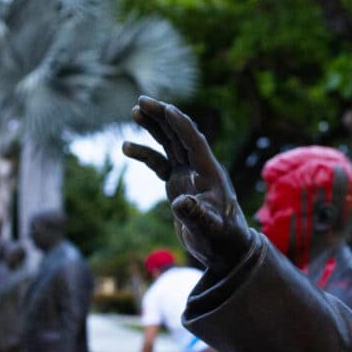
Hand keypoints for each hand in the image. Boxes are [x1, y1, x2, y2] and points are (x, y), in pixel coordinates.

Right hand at [122, 96, 253, 274]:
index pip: (195, 143)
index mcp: (211, 174)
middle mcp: (201, 170)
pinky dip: (146, 154)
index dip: (181, 125)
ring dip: (155, 127)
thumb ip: (196, 215)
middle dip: (163, 117)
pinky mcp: (179, 184)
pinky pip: (161, 163)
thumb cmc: (223, 240)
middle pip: (181, 136)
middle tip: (142, 100)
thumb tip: (180, 204)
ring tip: (135, 111)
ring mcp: (189, 175)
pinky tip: (126, 147)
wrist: (225, 250)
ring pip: (171, 144)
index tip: (166, 108)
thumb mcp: (209, 229)